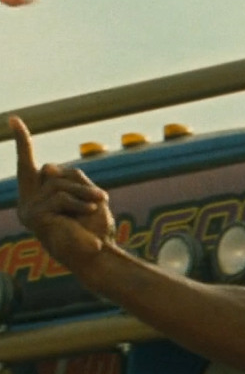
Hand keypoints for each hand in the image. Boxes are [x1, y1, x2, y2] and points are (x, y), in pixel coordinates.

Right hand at [8, 116, 115, 268]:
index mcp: (38, 194)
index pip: (29, 162)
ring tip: (97, 207)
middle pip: (51, 170)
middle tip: (100, 199)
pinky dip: (79, 203)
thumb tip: (47, 167)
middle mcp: (28, 201)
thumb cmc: (92, 227)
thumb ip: (67, 177)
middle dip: (79, 181)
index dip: (23, 141)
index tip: (15, 119)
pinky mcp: (34, 216)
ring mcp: (28, 209)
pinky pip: (60, 197)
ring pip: (58, 184)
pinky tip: (87, 213)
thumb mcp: (84, 194)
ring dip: (84, 194)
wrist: (96, 254)